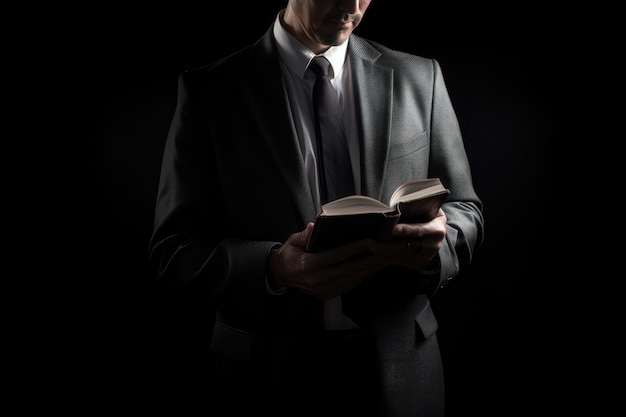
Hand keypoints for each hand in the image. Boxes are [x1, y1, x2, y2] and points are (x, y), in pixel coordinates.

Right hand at [268, 223, 387, 299]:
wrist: (280, 274)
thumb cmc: (289, 254)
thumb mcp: (293, 241)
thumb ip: (306, 234)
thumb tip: (316, 225)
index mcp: (308, 265)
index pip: (336, 256)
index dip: (355, 248)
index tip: (371, 241)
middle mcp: (317, 280)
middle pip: (349, 269)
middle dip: (370, 260)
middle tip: (387, 251)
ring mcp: (323, 290)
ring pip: (352, 279)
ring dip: (370, 269)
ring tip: (385, 259)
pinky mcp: (328, 295)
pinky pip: (349, 285)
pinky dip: (362, 276)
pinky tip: (373, 268)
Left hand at [368, 208, 446, 270]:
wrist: (436, 235)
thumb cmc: (428, 216)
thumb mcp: (428, 211)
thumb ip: (414, 210)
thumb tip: (393, 208)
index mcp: (436, 229)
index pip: (420, 230)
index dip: (406, 230)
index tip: (393, 229)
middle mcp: (432, 245)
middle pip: (406, 247)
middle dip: (386, 246)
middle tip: (370, 244)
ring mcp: (424, 257)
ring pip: (399, 256)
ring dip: (382, 253)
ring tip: (368, 249)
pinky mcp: (417, 264)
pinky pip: (397, 262)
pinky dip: (383, 259)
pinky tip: (372, 256)